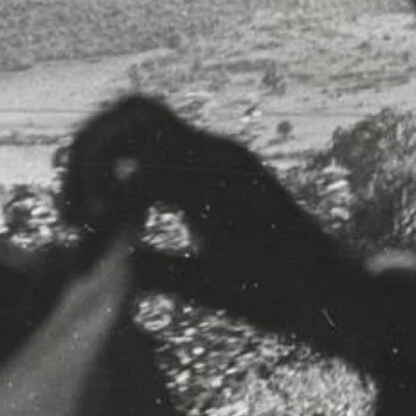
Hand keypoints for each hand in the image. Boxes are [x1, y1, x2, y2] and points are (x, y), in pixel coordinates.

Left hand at [60, 94, 376, 366]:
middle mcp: (216, 153)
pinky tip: (114, 236)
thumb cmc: (276, 294)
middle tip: (73, 206)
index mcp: (207, 166)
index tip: (75, 213)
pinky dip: (119, 198)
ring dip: (99, 162)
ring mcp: (227, 165)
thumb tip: (102, 263)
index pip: (135, 123)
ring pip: (141, 122)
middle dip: (87, 146)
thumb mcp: (197, 278)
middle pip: (133, 106)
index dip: (91, 154)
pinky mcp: (233, 191)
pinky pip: (157, 173)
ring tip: (89, 217)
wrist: (342, 308)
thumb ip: (151, 264)